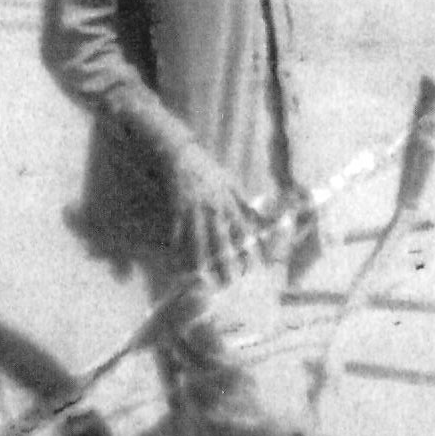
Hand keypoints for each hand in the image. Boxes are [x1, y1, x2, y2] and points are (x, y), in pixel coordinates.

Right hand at [168, 144, 261, 285]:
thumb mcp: (231, 182)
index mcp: (229, 201)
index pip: (243, 230)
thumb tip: (260, 218)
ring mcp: (196, 207)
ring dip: (200, 257)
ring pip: (199, 237)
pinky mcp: (178, 206)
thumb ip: (244, 202)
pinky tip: (174, 256)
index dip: (248, 249)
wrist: (183, 154)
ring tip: (201, 276)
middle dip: (226, 260)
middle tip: (229, 281)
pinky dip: (176, 241)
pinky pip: (177, 228)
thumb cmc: (207, 169)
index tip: (253, 268)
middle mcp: (215, 206)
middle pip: (222, 238)